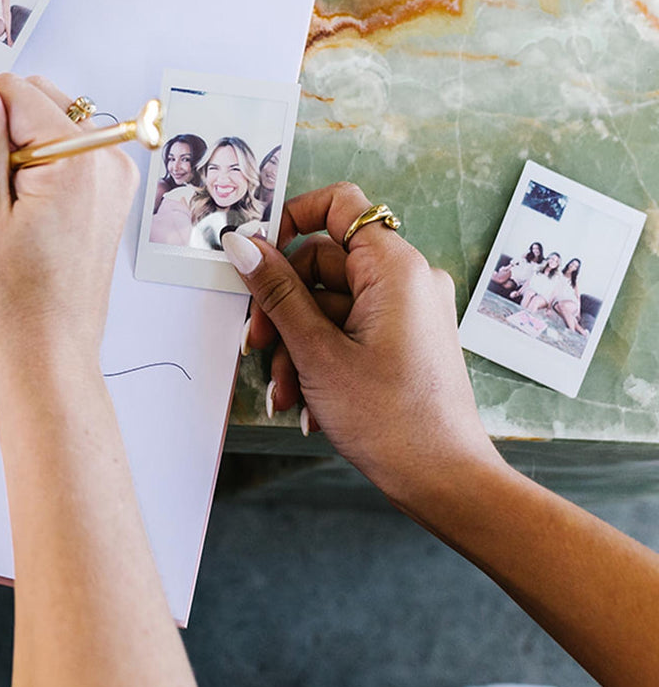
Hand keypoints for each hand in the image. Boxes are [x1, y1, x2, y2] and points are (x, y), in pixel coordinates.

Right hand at [0, 65, 137, 380]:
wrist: (48, 359)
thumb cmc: (11, 298)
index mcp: (78, 157)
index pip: (11, 90)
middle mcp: (105, 160)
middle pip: (29, 105)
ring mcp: (109, 181)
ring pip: (38, 133)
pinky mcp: (103, 200)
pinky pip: (57, 163)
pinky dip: (22, 179)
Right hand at [221, 182, 502, 510]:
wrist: (444, 481)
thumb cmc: (391, 420)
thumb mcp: (317, 351)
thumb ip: (276, 291)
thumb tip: (242, 243)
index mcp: (395, 267)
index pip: (339, 205)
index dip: (291, 219)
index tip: (256, 255)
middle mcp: (406, 279)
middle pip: (322, 263)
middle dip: (283, 308)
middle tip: (257, 346)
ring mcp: (406, 310)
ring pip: (329, 303)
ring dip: (297, 343)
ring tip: (285, 391)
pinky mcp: (403, 337)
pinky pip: (348, 328)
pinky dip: (321, 356)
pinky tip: (305, 400)